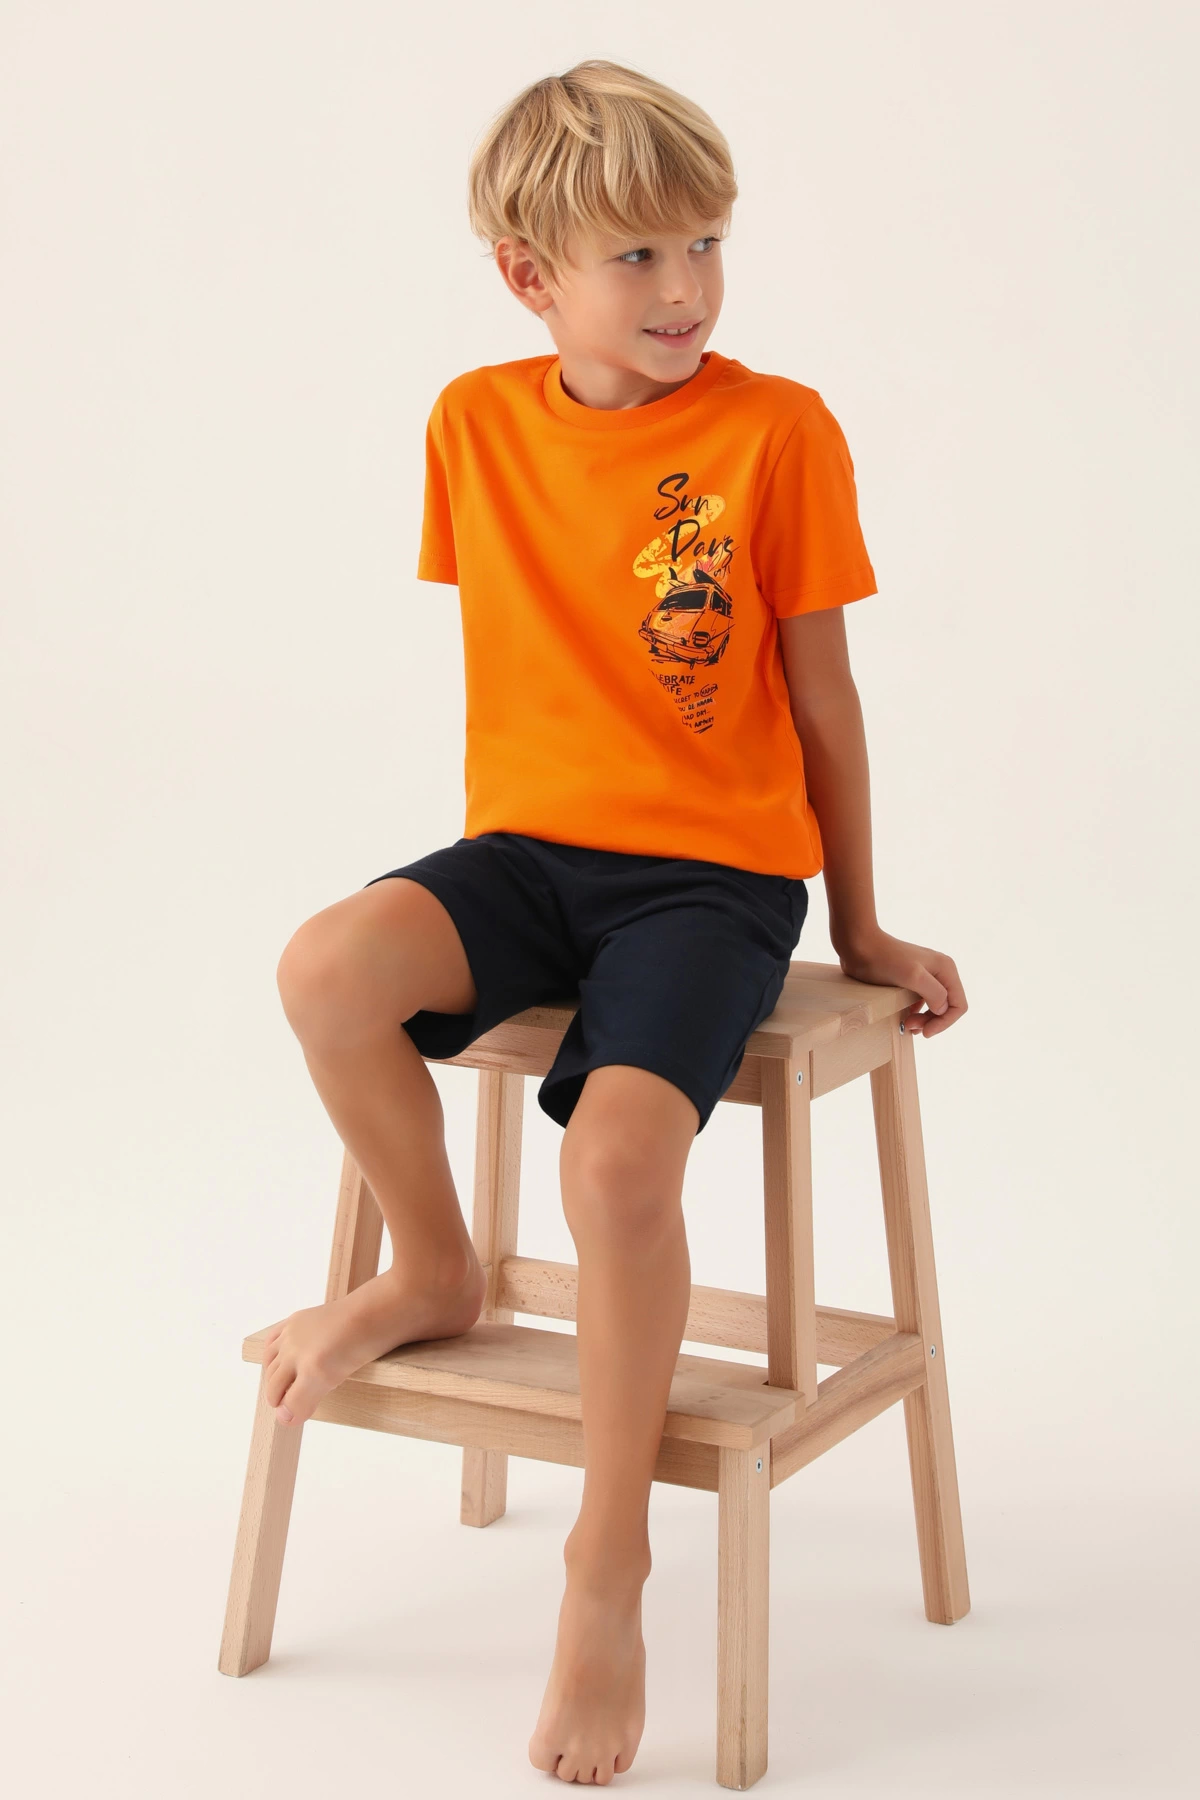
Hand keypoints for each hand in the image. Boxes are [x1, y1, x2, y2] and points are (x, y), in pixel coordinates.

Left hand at [832, 927, 966, 1037]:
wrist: (859, 945)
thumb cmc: (884, 959)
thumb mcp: (913, 976)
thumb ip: (934, 992)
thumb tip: (943, 1009)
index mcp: (946, 969)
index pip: (958, 1005)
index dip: (945, 1022)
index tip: (925, 1032)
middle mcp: (940, 972)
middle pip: (946, 1007)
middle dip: (932, 1022)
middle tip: (910, 1027)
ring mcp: (926, 976)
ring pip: (934, 1007)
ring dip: (923, 1020)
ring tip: (906, 1024)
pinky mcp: (911, 981)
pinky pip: (921, 1002)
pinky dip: (915, 1013)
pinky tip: (904, 1016)